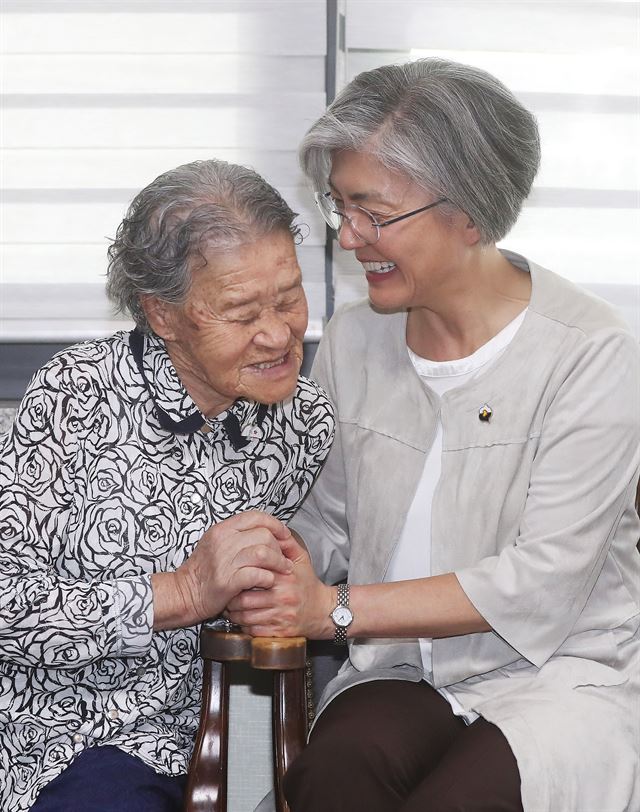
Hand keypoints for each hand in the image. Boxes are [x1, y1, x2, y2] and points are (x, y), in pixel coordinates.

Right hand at [152, 511, 292, 629]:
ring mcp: (224, 561)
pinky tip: (269, 580)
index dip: (275, 524)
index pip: (255, 516)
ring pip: (263, 553)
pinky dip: (268, 577)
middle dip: (280, 547)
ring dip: (278, 562)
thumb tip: (266, 531)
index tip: (284, 535)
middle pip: (264, 535)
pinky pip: (257, 575)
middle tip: (285, 557)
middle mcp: (223, 542)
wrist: (184, 593)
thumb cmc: (203, 570)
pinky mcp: (227, 581)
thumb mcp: (216, 543)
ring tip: (283, 569)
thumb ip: (238, 535)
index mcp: (222, 529)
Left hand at [226, 533, 334, 638]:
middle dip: (231, 599)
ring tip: (231, 608)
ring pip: (246, 618)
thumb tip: (271, 530)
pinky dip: (244, 627)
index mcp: (284, 577)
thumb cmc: (307, 584)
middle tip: (227, 595)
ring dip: (234, 614)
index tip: (232, 576)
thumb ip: (285, 543)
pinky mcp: (280, 632)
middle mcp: (282, 597)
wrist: (323, 611)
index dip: (237, 577)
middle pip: (244, 600)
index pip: (251, 576)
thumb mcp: (301, 559)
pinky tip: (243, 620)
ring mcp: (281, 616)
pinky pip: (253, 631)